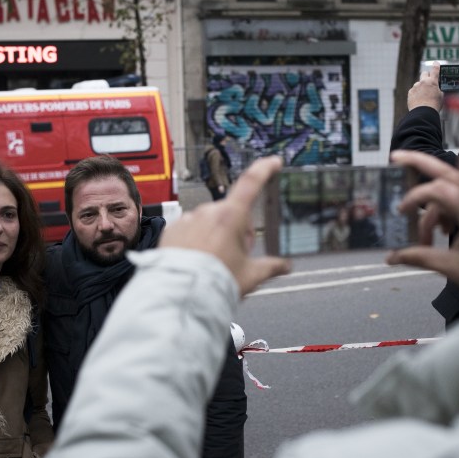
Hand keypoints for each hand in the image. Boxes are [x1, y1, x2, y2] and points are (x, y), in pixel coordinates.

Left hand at [161, 156, 289, 294]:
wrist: (181, 295)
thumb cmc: (215, 283)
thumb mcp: (251, 276)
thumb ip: (271, 267)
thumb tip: (286, 266)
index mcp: (231, 216)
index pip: (252, 183)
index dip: (264, 169)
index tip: (273, 162)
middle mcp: (208, 212)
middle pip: (232, 213)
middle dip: (238, 230)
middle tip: (237, 256)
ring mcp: (188, 219)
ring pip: (209, 221)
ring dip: (216, 235)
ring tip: (214, 262)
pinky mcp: (172, 229)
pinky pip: (190, 229)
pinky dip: (196, 241)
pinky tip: (197, 260)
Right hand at [386, 150, 458, 296]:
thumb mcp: (456, 267)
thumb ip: (422, 258)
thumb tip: (391, 257)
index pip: (438, 189)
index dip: (415, 198)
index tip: (401, 212)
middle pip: (445, 171)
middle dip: (418, 162)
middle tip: (396, 158)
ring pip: (448, 188)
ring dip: (430, 209)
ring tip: (425, 239)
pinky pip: (456, 200)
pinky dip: (443, 213)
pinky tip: (443, 232)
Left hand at [407, 64, 442, 111]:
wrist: (423, 113)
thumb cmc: (433, 106)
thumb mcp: (441, 96)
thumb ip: (438, 90)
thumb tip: (436, 90)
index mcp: (432, 82)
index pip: (435, 70)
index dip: (436, 66)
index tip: (435, 63)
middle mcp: (423, 82)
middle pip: (424, 73)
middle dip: (426, 76)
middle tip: (429, 81)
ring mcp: (415, 87)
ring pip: (418, 84)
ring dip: (421, 87)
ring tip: (424, 97)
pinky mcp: (410, 92)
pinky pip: (413, 91)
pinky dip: (416, 94)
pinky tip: (419, 100)